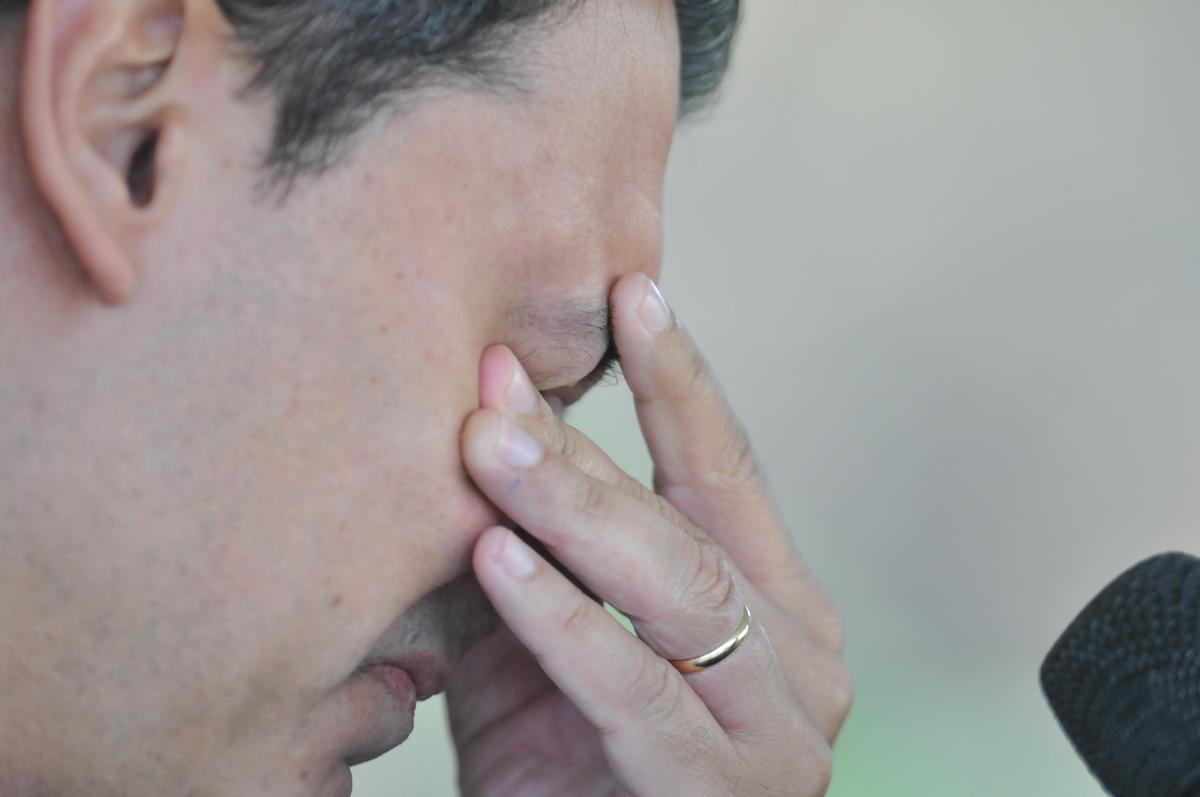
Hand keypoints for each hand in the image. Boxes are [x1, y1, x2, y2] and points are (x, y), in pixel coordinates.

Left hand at [447, 273, 851, 795]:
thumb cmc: (564, 768)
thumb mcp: (542, 643)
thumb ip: (530, 544)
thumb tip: (485, 414)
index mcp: (772, 605)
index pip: (725, 471)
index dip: (680, 380)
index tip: (631, 292)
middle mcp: (798, 657)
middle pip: (691, 525)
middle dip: (589, 450)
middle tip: (499, 383)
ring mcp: (776, 732)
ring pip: (677, 592)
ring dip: (576, 513)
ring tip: (489, 448)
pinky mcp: (724, 793)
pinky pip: (637, 692)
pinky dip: (563, 623)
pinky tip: (499, 560)